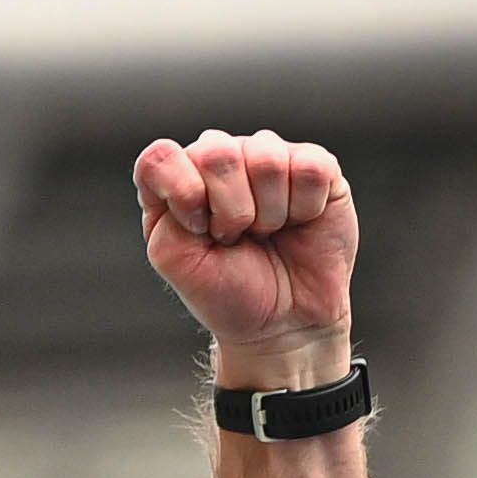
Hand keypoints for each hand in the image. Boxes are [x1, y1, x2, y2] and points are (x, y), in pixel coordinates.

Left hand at [134, 129, 357, 385]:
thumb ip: (166, 210)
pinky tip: (299, 223)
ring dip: (269, 214)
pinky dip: (304, 208)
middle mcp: (221, 158)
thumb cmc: (229, 292)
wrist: (285, 325)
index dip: (181, 195)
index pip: (161, 158)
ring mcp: (268, 157)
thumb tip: (201, 163)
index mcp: (179, 178)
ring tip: (268, 233)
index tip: (199, 232)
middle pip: (216, 152)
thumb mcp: (179, 261)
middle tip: (236, 238)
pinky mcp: (315, 167)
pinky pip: (309, 169)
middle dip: (230, 211)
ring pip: (267, 159)